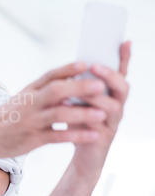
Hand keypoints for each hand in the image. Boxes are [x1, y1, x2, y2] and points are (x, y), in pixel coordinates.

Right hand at [0, 61, 110, 157]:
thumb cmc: (5, 117)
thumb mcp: (21, 99)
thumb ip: (42, 92)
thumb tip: (69, 84)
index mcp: (28, 91)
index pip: (49, 76)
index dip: (67, 69)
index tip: (85, 63)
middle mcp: (30, 103)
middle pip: (56, 91)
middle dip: (79, 87)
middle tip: (101, 85)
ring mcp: (31, 121)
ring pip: (59, 114)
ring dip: (81, 113)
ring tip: (102, 114)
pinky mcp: (32, 140)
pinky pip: (57, 137)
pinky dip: (76, 136)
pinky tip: (92, 135)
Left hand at [71, 41, 130, 177]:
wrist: (82, 155)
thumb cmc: (79, 123)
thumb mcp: (77, 100)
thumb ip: (79, 85)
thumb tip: (75, 64)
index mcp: (111, 95)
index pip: (121, 73)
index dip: (125, 58)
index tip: (125, 41)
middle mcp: (116, 107)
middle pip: (123, 87)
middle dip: (110, 75)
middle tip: (94, 66)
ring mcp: (112, 122)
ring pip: (112, 106)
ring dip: (95, 95)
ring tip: (77, 86)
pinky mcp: (102, 137)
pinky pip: (98, 125)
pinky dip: (85, 114)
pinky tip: (70, 106)